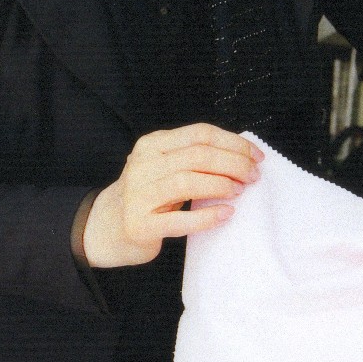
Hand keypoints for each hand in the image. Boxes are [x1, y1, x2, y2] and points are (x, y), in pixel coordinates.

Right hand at [81, 124, 263, 268]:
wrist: (106, 228)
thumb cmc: (146, 196)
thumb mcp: (162, 166)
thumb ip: (192, 157)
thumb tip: (241, 153)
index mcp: (151, 145)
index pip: (199, 134)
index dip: (233, 143)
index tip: (256, 156)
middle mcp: (142, 165)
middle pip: (197, 156)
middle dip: (233, 163)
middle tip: (253, 175)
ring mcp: (139, 195)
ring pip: (187, 181)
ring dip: (221, 185)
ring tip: (239, 191)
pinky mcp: (140, 225)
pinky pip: (179, 219)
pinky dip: (207, 216)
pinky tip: (226, 213)